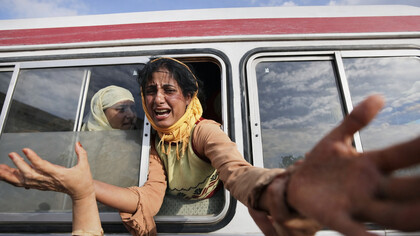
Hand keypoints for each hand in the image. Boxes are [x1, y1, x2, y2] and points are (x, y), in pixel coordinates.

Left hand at [0, 142, 93, 199]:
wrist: (81, 193)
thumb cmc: (82, 180)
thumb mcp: (85, 165)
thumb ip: (81, 153)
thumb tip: (78, 143)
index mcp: (58, 174)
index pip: (43, 166)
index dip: (33, 158)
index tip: (25, 150)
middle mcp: (48, 180)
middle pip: (30, 174)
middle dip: (19, 165)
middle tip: (11, 154)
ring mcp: (43, 184)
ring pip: (23, 181)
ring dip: (11, 175)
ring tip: (1, 167)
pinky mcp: (41, 185)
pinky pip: (24, 183)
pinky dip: (14, 179)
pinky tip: (7, 173)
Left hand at [287, 95, 419, 234]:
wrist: (296, 185)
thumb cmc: (321, 164)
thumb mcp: (336, 139)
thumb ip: (356, 119)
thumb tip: (379, 97)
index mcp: (371, 165)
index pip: (403, 155)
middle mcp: (370, 186)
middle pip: (406, 188)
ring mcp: (356, 203)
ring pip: (392, 213)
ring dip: (412, 216)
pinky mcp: (336, 217)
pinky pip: (354, 231)